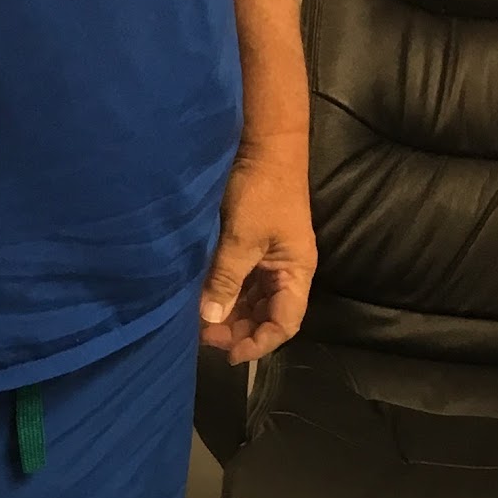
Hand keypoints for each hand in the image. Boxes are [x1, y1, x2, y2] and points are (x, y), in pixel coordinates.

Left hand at [199, 135, 317, 363]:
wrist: (264, 143)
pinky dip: (224, 296)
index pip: (285, 324)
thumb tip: (211, 320)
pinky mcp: (253, 250)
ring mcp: (270, 261)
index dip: (259, 343)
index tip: (229, 354)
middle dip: (239, 331)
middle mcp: (287, 272)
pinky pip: (241, 284)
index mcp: (296, 272)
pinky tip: (204, 302)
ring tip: (201, 323)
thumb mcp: (242, 238)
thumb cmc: (262, 189)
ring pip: (252, 303)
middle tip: (204, 336)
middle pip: (267, 317)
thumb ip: (226, 280)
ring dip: (229, 316)